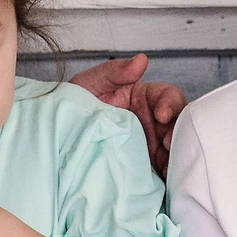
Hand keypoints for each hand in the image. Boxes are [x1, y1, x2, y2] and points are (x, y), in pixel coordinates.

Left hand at [73, 53, 185, 174]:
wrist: (57, 139)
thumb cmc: (73, 106)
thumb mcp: (90, 84)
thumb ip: (115, 71)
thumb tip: (141, 59)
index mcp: (143, 99)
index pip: (168, 97)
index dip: (170, 104)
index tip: (161, 116)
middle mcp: (151, 122)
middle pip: (177, 124)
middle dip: (178, 133)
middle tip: (168, 144)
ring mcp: (149, 145)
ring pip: (174, 149)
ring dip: (175, 155)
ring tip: (167, 164)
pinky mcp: (144, 167)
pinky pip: (163, 170)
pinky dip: (168, 174)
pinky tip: (163, 177)